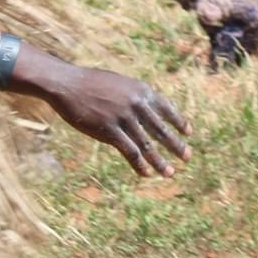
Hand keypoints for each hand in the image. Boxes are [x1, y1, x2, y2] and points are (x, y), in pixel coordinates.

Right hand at [44, 64, 190, 176]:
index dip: (179, 122)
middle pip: (161, 130)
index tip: (188, 132)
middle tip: (188, 157)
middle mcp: (136, 104)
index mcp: (141, 90)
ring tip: (169, 173)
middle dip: (176, 145)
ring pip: (147, 145)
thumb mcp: (120, 84)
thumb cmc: (92, 83)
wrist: (69, 84)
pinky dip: (140, 165)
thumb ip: (135, 97)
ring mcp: (124, 118)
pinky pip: (130, 152)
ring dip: (160, 162)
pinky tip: (146, 174)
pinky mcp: (110, 131)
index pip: (167, 108)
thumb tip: (147, 111)